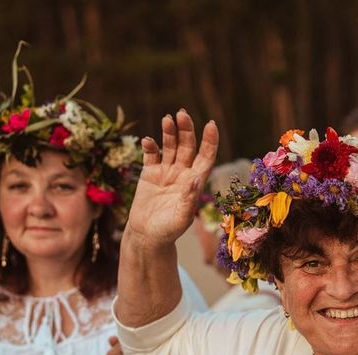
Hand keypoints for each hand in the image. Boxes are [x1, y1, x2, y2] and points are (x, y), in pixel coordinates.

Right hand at [124, 110, 218, 248]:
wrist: (147, 236)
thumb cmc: (168, 230)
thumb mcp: (182, 217)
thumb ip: (189, 199)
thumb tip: (196, 179)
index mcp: (195, 182)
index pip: (206, 157)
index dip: (210, 141)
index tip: (211, 124)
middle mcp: (183, 174)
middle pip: (188, 146)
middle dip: (186, 130)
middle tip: (182, 114)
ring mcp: (166, 171)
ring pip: (170, 146)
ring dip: (169, 133)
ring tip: (167, 119)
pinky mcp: (149, 173)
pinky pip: (151, 155)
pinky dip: (150, 146)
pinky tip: (148, 141)